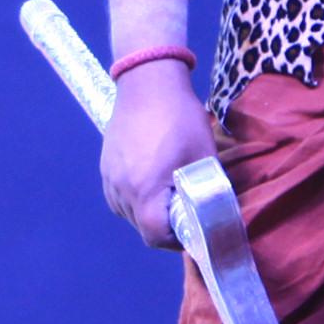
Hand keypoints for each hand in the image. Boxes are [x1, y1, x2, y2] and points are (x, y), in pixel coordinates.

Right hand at [99, 61, 217, 250]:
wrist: (147, 82)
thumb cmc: (180, 118)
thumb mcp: (204, 156)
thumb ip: (208, 190)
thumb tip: (218, 213)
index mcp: (145, 190)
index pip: (155, 237)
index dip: (176, 241)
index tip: (191, 231)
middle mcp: (121, 189)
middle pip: (142, 228)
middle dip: (164, 227)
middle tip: (185, 212)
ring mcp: (109, 178)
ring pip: (129, 214)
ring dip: (148, 214)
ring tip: (168, 196)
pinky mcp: (104, 167)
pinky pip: (118, 198)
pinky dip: (134, 200)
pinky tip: (150, 184)